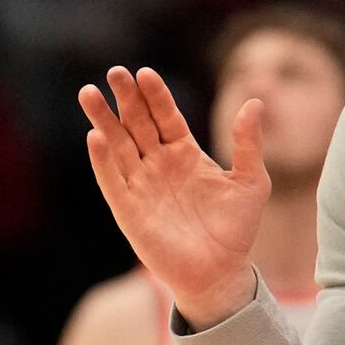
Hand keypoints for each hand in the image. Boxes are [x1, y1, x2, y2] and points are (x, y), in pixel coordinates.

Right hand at [79, 67, 268, 328]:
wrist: (221, 272)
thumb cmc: (236, 228)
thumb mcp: (250, 181)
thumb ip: (248, 143)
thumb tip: (256, 102)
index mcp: (185, 153)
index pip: (166, 116)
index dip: (155, 95)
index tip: (145, 73)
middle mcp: (158, 164)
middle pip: (137, 124)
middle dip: (125, 98)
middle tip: (115, 72)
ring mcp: (141, 185)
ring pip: (117, 146)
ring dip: (103, 121)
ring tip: (89, 93)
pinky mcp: (129, 210)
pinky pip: (112, 180)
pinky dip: (103, 160)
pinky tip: (96, 137)